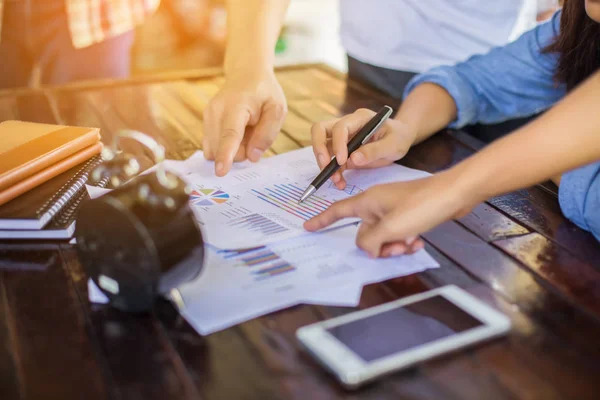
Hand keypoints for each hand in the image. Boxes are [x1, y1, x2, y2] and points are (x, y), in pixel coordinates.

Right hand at [203, 70, 286, 175]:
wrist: (246, 74)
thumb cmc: (264, 92)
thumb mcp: (277, 109)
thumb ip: (267, 133)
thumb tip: (252, 156)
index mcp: (236, 106)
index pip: (230, 134)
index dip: (226, 155)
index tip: (221, 172)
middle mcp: (216, 111)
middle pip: (224, 148)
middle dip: (242, 151)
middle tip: (254, 130)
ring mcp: (208, 116)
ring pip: (217, 150)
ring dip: (234, 148)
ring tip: (245, 128)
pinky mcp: (205, 123)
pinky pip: (214, 147)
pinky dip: (226, 146)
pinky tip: (236, 132)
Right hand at [304, 171, 476, 257]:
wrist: (454, 194)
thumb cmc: (421, 205)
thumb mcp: (391, 228)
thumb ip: (370, 241)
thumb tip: (368, 248)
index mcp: (367, 202)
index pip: (337, 211)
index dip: (321, 220)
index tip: (308, 226)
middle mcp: (376, 204)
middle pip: (365, 233)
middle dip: (379, 246)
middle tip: (398, 247)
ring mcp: (393, 209)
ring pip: (383, 237)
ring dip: (395, 246)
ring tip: (411, 244)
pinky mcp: (408, 214)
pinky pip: (398, 234)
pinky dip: (406, 241)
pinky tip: (419, 242)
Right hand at [311, 108, 416, 188]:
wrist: (399, 139)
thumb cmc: (398, 137)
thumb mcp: (393, 145)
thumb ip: (375, 151)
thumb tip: (353, 159)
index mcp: (360, 118)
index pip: (340, 127)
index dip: (338, 144)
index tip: (342, 161)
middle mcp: (347, 124)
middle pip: (320, 130)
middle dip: (319, 149)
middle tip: (326, 167)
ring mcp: (342, 137)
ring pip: (322, 145)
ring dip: (324, 164)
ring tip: (336, 180)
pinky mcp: (341, 149)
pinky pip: (330, 159)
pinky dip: (332, 171)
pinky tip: (341, 182)